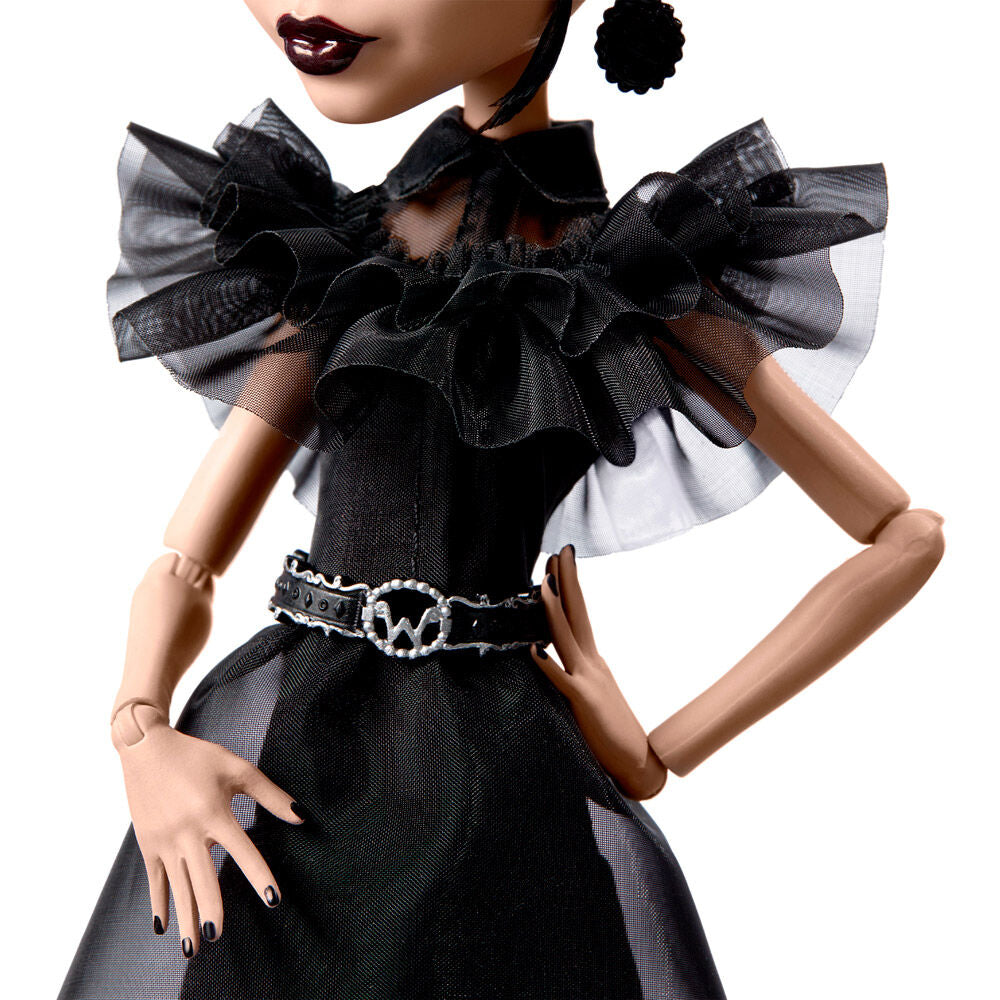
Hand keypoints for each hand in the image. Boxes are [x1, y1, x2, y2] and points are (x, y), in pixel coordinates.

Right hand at [111, 704, 302, 956]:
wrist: (147, 748)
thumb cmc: (199, 757)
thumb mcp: (238, 769)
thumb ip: (270, 795)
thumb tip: (301, 817)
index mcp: (214, 811)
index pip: (243, 850)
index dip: (259, 875)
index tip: (274, 899)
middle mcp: (187, 830)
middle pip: (202, 877)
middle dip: (210, 908)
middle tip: (218, 935)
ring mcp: (164, 839)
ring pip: (177, 886)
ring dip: (185, 917)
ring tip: (192, 948)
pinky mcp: (147, 843)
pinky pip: (154, 879)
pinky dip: (159, 902)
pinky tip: (163, 926)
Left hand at [530, 545, 666, 799]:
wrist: (640, 765)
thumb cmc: (612, 734)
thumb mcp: (591, 696)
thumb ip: (574, 676)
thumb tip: (553, 658)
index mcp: (592, 662)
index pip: (578, 616)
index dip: (570, 587)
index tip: (560, 561)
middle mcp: (592, 664)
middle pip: (577, 614)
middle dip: (567, 581)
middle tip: (559, 551)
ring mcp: (589, 681)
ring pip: (567, 638)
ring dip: (554, 609)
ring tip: (544, 581)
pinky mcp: (585, 703)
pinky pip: (562, 681)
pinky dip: (547, 663)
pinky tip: (532, 648)